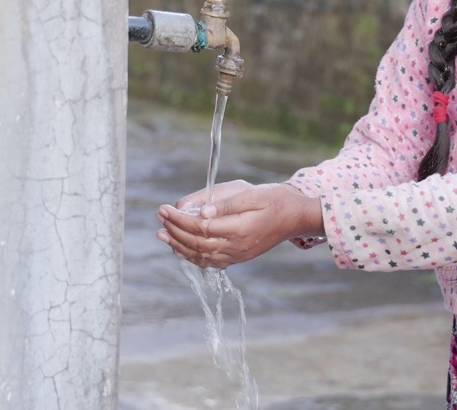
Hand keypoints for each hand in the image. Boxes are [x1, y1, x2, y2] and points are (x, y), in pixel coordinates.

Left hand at [157, 183, 323, 268]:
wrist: (296, 217)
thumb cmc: (276, 200)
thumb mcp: (252, 194)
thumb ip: (226, 204)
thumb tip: (200, 212)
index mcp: (239, 229)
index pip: (199, 227)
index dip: (178, 219)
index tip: (164, 209)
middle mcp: (236, 247)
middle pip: (196, 243)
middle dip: (174, 230)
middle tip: (159, 217)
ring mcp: (238, 255)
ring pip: (201, 256)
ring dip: (179, 246)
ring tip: (163, 234)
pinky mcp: (239, 257)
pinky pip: (211, 262)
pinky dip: (193, 256)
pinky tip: (182, 248)